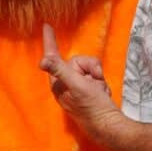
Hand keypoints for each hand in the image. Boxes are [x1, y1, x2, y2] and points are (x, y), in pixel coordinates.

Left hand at [39, 24, 124, 144]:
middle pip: (78, 61)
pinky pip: (95, 77)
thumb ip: (60, 70)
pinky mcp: (87, 90)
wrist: (109, 125)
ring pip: (89, 68)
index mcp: (58, 82)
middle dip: (91, 68)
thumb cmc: (91, 107)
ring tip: (99, 91)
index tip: (46, 25)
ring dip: (97, 78)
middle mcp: (65, 84)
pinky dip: (101, 84)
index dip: (50, 40)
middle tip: (96, 81)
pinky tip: (101, 94)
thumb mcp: (76, 85)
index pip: (53, 56)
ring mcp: (76, 87)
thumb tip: (42, 61)